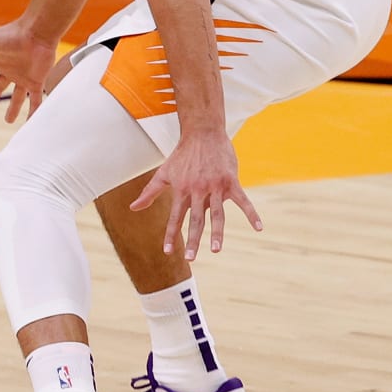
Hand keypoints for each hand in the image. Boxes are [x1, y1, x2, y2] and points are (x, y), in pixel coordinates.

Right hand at [0, 22, 58, 122]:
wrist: (38, 33)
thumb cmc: (13, 35)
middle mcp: (11, 70)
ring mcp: (25, 76)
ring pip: (18, 96)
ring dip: (13, 108)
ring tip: (8, 120)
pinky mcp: (37, 81)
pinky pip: (36, 99)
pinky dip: (34, 110)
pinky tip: (33, 120)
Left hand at [131, 130, 262, 259]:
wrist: (203, 133)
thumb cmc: (182, 155)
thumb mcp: (164, 173)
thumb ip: (149, 193)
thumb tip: (133, 208)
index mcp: (182, 190)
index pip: (175, 217)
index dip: (171, 235)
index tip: (168, 252)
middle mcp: (198, 190)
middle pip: (196, 219)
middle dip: (193, 240)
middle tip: (191, 258)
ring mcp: (215, 186)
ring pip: (217, 214)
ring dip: (217, 232)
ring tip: (216, 249)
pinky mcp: (231, 181)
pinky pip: (243, 200)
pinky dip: (252, 214)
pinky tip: (259, 228)